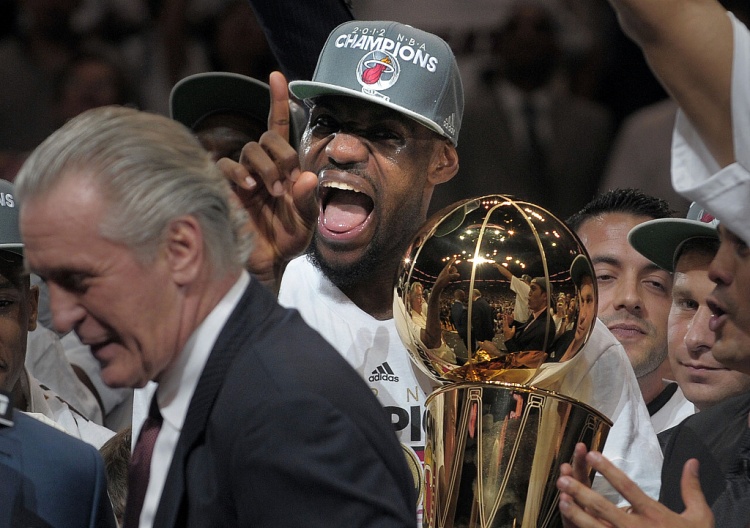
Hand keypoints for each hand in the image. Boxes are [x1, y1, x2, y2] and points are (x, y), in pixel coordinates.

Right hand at [217, 71, 318, 289]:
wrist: (266, 265)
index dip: (278, 102)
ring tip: (268, 191)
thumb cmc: (287, 242)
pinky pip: (225, 166)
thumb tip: (306, 176)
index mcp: (285, 170)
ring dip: (263, 166)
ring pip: (249, 150)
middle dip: (280, 155)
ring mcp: (243, 177)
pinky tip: (248, 187)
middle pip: (267, 138)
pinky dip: (237, 172)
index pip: (280, 129)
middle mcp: (263, 168)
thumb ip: (308, 200)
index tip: (277, 76)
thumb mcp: (305, 222)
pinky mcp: (224, 188)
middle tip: (285, 183)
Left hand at [433, 257, 459, 292]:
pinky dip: (454, 276)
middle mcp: (446, 271)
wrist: (438, 287)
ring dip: (455, 274)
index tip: (454, 257)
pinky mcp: (447, 278)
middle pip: (453, 268)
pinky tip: (454, 279)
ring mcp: (446, 274)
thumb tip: (458, 274)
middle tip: (453, 275)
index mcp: (445, 269)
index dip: (452, 261)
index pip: (449, 264)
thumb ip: (454, 275)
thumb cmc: (442, 281)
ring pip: (453, 272)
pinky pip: (452, 275)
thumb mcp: (448, 278)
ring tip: (453, 278)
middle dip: (455, 271)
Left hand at [556, 448, 713, 527]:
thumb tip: (692, 461)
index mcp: (655, 515)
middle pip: (604, 508)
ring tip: (561, 499)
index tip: (592, 454)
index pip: (628, 487)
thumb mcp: (700, 517)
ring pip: (597, 527)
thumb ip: (691, 489)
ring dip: (577, 513)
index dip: (608, 470)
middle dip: (582, 493)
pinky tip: (570, 522)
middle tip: (563, 478)